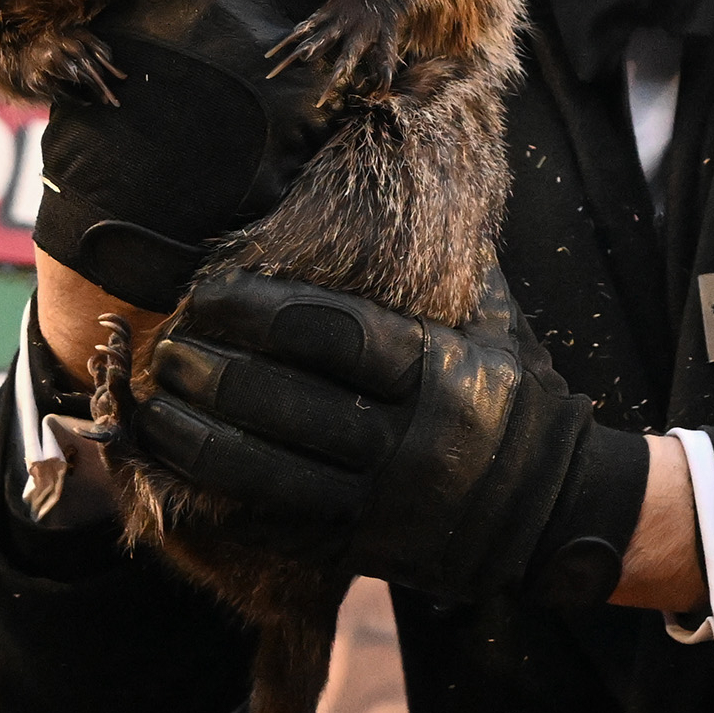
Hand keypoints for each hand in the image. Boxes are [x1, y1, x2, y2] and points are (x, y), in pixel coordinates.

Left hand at [138, 272, 649, 604]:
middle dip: (210, 370)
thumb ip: (450, 258)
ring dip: (194, 435)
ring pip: (262, 470)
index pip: (326, 332)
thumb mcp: (497, 321)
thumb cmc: (518, 397)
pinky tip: (177, 462)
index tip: (208, 294)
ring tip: (157, 401)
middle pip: (280, 401)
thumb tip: (411, 166)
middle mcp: (407, 438)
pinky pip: (272, 520)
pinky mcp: (361, 545)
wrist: (557, 512)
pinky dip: (217, 493)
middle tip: (171, 345)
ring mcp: (381, 501)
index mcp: (438, 371)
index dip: (254, 310)